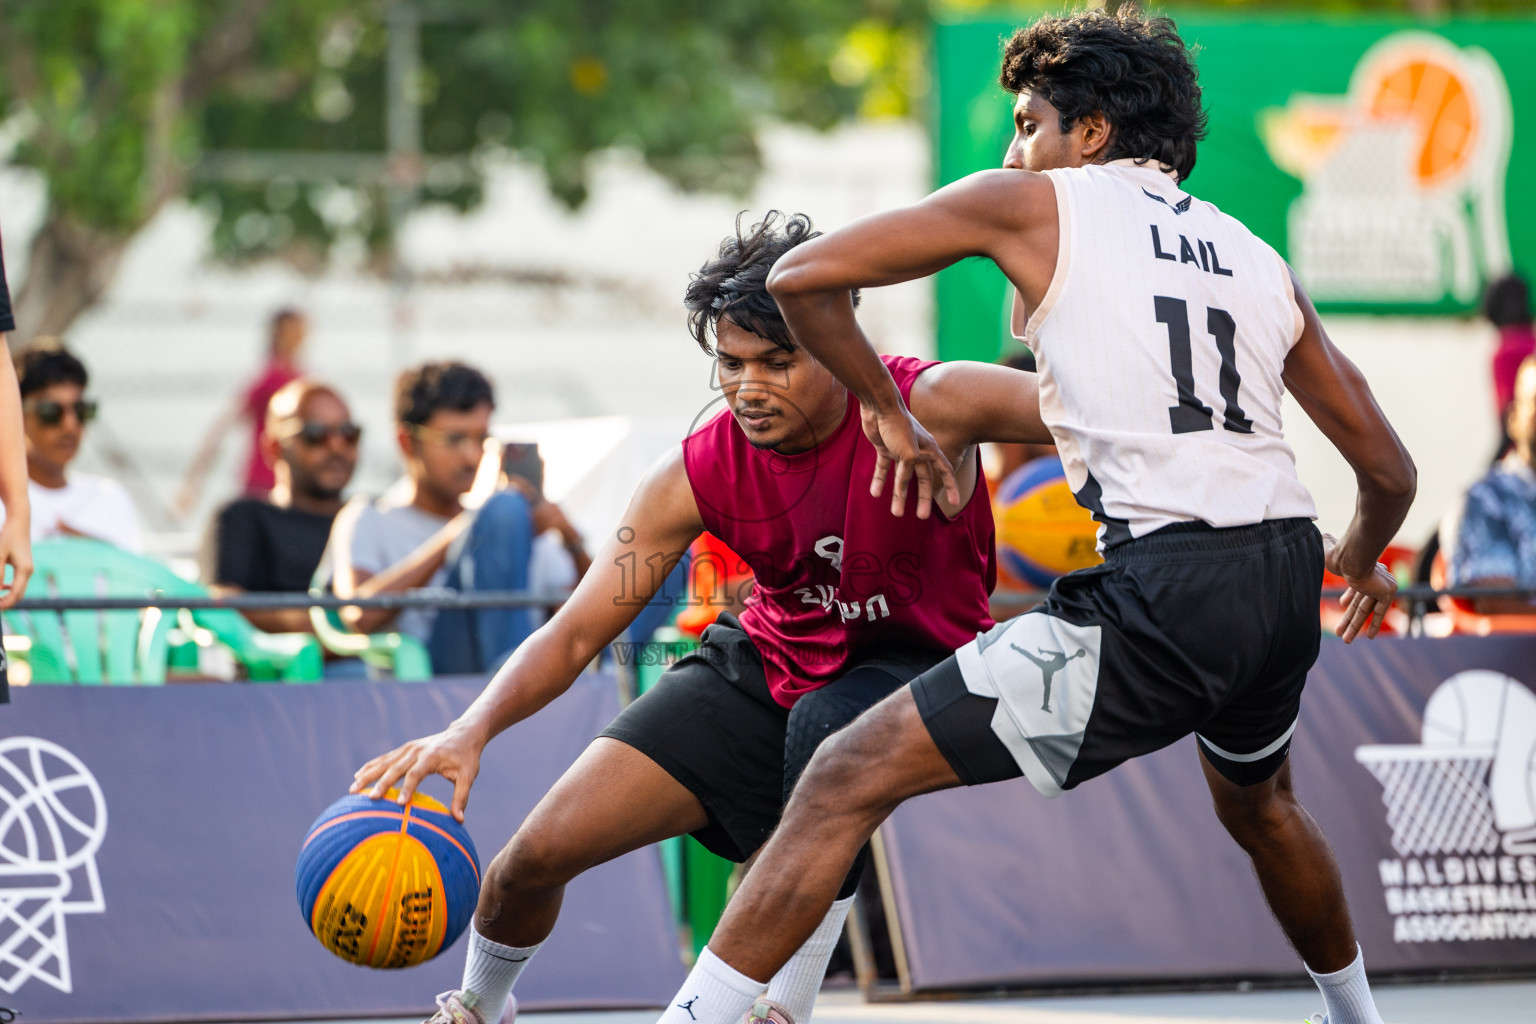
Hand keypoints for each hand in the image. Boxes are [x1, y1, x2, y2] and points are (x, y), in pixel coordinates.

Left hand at [0, 518, 29, 608]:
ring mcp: (28, 569)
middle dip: (8, 602)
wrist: (19, 523)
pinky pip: (19, 582)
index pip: (16, 593)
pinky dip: (11, 588)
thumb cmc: (7, 537)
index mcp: (24, 570)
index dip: (5, 603)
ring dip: (9, 596)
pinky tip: (2, 587)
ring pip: (20, 589)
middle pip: (20, 594)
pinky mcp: (25, 566)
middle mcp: (28, 571)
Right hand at [350, 724, 483, 821]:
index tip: (398, 804)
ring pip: (385, 762)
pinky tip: (358, 775)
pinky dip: (371, 766)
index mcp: (432, 756)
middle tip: (369, 799)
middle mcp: (417, 751)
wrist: (463, 734)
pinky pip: (385, 758)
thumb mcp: (468, 775)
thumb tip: (459, 820)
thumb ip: (462, 796)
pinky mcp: (405, 749)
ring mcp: (409, 748)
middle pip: (395, 767)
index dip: (407, 788)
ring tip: (353, 789)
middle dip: (381, 783)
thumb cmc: (466, 757)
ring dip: (368, 774)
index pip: (416, 774)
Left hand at [859, 403, 959, 518]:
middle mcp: (917, 451)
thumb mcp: (907, 452)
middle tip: (921, 516)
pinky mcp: (885, 448)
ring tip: (896, 513)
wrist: (878, 405)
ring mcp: (900, 450)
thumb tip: (904, 485)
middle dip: (922, 498)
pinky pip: (883, 468)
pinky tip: (875, 493)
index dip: (951, 486)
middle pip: (922, 479)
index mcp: (929, 450)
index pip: (945, 471)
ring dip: (899, 495)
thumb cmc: (898, 425)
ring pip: (902, 477)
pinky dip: (880, 480)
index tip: (954, 502)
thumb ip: (908, 470)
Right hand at [1322, 533, 1396, 642]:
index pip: (1357, 586)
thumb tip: (1318, 535)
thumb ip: (1326, 544)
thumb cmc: (1339, 555)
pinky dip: (1374, 624)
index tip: (1342, 604)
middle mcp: (1374, 577)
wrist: (1354, 558)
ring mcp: (1381, 585)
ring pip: (1365, 609)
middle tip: (1339, 631)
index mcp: (1363, 568)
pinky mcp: (1388, 592)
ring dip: (1354, 625)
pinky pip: (1379, 612)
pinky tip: (1368, 637)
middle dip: (1348, 617)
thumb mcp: (1329, 552)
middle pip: (1359, 601)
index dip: (1350, 596)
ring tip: (1344, 640)